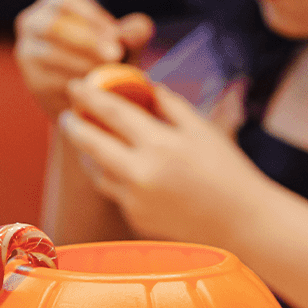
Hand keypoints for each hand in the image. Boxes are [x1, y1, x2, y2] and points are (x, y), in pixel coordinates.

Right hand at [14, 0, 153, 118]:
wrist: (87, 100)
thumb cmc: (106, 62)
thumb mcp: (124, 45)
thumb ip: (134, 34)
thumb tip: (140, 28)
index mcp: (55, 2)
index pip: (68, 1)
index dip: (93, 17)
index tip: (117, 35)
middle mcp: (32, 21)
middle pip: (55, 25)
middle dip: (87, 41)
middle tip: (115, 55)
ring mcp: (26, 50)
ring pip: (51, 54)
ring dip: (82, 64)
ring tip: (108, 74)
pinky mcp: (31, 79)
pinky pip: (49, 80)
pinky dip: (72, 85)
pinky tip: (93, 90)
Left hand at [59, 78, 271, 243]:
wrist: (240, 223)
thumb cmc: (228, 171)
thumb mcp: (202, 130)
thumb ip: (169, 105)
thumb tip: (142, 83)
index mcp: (161, 144)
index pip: (112, 112)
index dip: (88, 96)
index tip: (75, 85)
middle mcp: (142, 174)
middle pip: (91, 143)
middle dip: (75, 126)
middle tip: (67, 115)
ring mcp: (135, 200)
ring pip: (97, 171)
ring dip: (88, 154)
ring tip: (88, 139)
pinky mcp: (135, 218)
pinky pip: (113, 192)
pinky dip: (111, 176)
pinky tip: (116, 166)